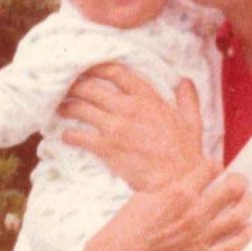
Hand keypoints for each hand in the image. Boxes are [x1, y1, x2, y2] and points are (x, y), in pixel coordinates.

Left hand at [58, 63, 204, 190]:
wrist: (177, 182)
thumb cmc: (186, 154)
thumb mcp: (192, 121)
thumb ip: (187, 99)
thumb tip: (185, 81)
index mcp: (148, 98)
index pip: (117, 72)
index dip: (98, 68)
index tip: (88, 69)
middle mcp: (128, 108)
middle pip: (91, 87)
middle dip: (74, 86)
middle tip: (65, 88)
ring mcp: (115, 127)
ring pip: (81, 109)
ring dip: (66, 107)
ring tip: (59, 108)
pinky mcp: (106, 149)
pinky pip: (79, 137)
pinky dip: (69, 135)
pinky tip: (65, 136)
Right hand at [84, 161, 251, 250]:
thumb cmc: (125, 228)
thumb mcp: (144, 196)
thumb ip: (169, 187)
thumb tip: (186, 179)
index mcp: (178, 193)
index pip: (210, 169)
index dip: (215, 167)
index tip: (216, 169)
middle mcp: (194, 213)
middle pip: (232, 189)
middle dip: (239, 182)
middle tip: (239, 182)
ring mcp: (200, 238)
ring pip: (238, 216)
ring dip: (247, 204)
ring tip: (248, 200)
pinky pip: (233, 248)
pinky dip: (246, 236)